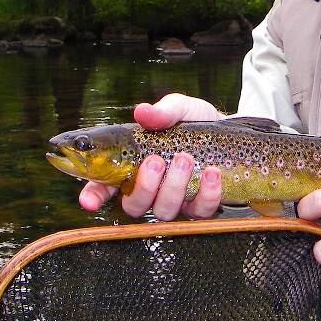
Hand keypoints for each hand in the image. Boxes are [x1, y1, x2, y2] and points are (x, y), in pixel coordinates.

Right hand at [79, 93, 223, 219]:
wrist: (230, 132)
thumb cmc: (195, 123)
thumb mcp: (180, 109)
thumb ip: (161, 112)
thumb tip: (142, 111)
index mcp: (133, 166)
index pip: (103, 187)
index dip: (92, 196)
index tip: (89, 200)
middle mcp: (150, 190)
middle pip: (133, 205)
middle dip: (144, 186)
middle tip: (156, 160)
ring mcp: (176, 202)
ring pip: (164, 210)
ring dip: (174, 186)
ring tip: (186, 158)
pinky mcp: (201, 207)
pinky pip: (200, 211)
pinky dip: (206, 192)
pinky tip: (213, 172)